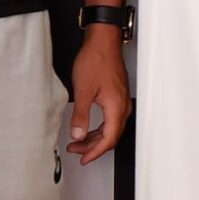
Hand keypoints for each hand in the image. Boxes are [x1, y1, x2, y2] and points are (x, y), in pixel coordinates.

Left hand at [68, 30, 128, 164]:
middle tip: (76, 151)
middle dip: (93, 147)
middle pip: (111, 136)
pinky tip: (88, 128)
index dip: (95, 152)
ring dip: (95, 138)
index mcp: (116, 107)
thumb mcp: (83, 90)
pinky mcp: (117, 96)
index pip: (109, 139)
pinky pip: (111, 119)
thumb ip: (81, 115)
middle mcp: (122, 106)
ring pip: (111, 128)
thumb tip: (78, 135)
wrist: (103, 41)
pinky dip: (99, 128)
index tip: (84, 158)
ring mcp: (121, 101)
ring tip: (78, 141)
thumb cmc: (96, 59)